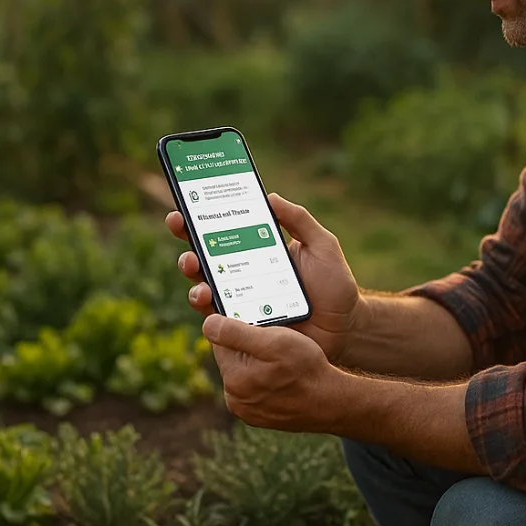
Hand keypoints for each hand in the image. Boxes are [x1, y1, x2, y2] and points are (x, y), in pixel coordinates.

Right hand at [165, 193, 362, 364]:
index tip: (186, 202)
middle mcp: (243, 274)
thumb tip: (269, 196)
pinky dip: (206, 306)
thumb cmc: (334, 285)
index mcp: (258, 250)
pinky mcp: (242, 327)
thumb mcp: (322, 245)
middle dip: (186, 238)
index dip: (201, 217)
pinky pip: (216, 318)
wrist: (345, 328)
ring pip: (203, 284)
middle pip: (204, 254)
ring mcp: (240, 302)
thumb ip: (299, 220)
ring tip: (193, 264)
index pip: (224, 230)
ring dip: (192, 272)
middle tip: (180, 225)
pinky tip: (206, 295)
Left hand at [201, 314, 339, 432]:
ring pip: (244, 374)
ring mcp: (247, 412)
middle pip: (232, 358)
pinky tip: (283, 376)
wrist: (331, 402)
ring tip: (281, 360)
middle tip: (275, 342)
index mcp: (233, 379)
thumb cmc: (306, 368)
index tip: (257, 323)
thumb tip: (206, 323)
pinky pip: (254, 390)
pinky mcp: (258, 418)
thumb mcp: (274, 341)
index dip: (238, 326)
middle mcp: (234, 400)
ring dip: (256, 363)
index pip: (221, 341)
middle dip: (248, 346)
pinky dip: (264, 380)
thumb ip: (236, 332)